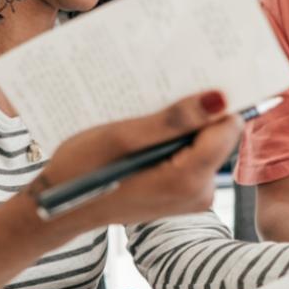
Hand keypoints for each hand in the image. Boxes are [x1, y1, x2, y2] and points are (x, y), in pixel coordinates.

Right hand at [27, 90, 241, 233]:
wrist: (60, 208)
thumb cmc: (82, 171)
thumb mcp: (123, 137)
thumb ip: (173, 120)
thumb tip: (218, 99)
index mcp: (188, 180)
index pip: (227, 127)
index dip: (214, 102)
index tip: (193, 80)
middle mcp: (199, 193)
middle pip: (217, 136)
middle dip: (195, 114)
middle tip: (162, 97)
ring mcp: (192, 196)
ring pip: (204, 144)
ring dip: (181, 126)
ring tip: (148, 116)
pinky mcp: (183, 194)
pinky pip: (191, 157)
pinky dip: (174, 141)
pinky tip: (147, 133)